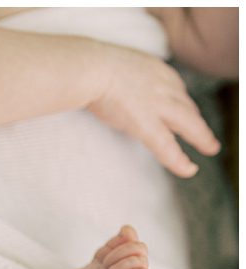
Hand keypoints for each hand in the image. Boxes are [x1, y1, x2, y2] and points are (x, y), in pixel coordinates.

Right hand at [87, 44, 219, 177]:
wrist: (91, 69)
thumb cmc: (91, 66)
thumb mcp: (116, 65)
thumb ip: (123, 77)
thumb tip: (113, 88)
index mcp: (156, 71)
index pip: (175, 90)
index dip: (181, 104)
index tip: (181, 113)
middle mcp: (164, 86)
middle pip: (187, 106)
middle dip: (196, 120)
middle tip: (204, 133)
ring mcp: (158, 105)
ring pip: (189, 123)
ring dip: (202, 137)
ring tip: (211, 148)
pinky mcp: (146, 123)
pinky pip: (166, 146)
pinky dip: (178, 160)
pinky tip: (188, 169)